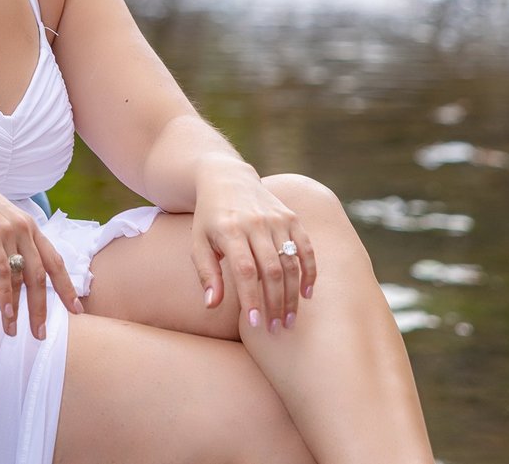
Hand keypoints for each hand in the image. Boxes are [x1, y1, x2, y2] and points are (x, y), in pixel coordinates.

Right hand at [0, 163, 80, 338]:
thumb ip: (11, 240)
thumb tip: (14, 267)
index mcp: (29, 226)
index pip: (55, 261)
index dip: (67, 287)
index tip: (76, 309)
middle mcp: (24, 229)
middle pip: (42, 275)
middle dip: (45, 307)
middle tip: (43, 334)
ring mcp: (9, 232)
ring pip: (24, 277)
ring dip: (24, 309)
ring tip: (20, 332)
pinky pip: (2, 273)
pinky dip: (6, 296)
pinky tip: (6, 315)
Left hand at [191, 163, 316, 331]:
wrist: (226, 178)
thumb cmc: (209, 218)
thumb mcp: (198, 243)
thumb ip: (206, 273)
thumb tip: (211, 305)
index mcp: (230, 230)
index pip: (245, 270)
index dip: (252, 299)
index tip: (255, 324)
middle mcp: (255, 223)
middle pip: (271, 270)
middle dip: (276, 303)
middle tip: (277, 328)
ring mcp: (276, 219)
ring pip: (290, 262)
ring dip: (293, 294)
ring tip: (290, 319)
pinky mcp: (291, 217)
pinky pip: (305, 247)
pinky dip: (310, 271)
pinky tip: (308, 293)